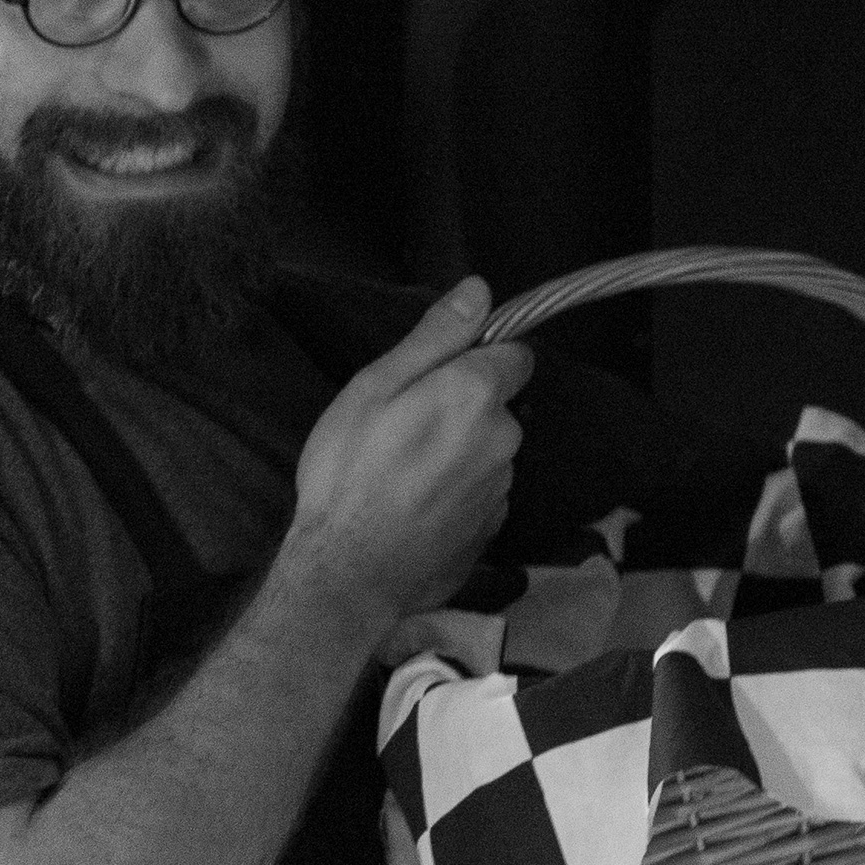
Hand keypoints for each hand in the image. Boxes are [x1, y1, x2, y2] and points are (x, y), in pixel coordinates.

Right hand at [277, 277, 531, 630]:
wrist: (349, 574)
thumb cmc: (348, 476)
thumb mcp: (373, 389)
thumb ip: (433, 338)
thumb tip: (478, 291)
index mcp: (475, 394)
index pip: (516, 353)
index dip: (478, 358)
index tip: (437, 376)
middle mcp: (504, 437)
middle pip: (499, 405)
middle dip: (462, 409)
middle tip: (401, 430)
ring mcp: (502, 487)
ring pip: (489, 451)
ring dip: (459, 454)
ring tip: (403, 474)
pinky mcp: (492, 527)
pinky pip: (481, 492)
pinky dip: (456, 493)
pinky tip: (414, 506)